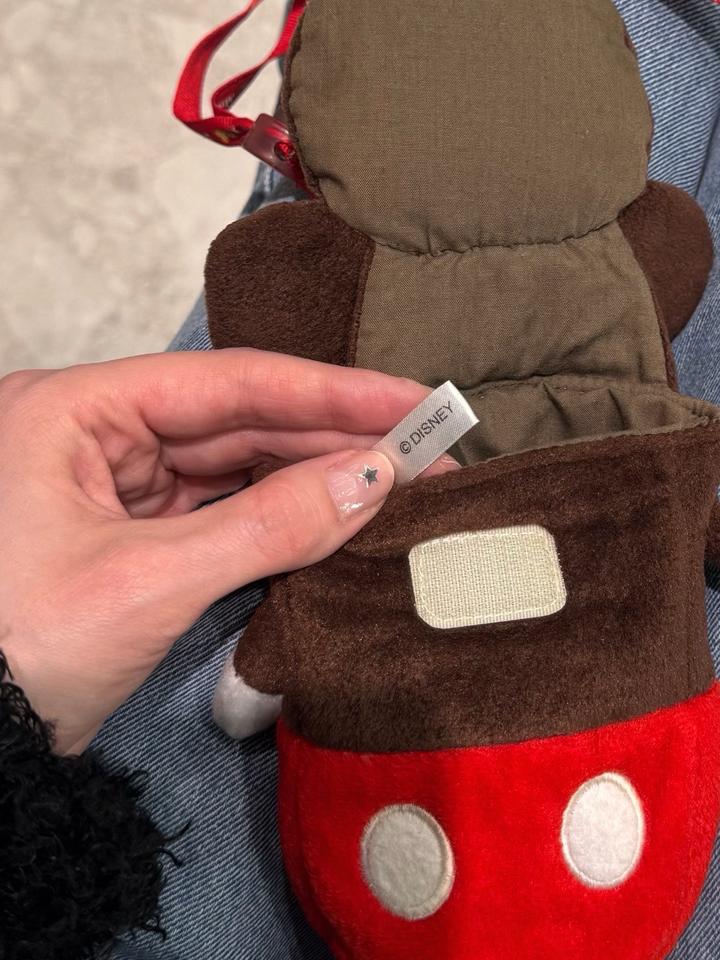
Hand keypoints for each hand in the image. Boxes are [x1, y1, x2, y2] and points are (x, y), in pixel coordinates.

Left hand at [0, 350, 454, 753]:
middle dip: (331, 437)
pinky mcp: (132, 534)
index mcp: (72, 411)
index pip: (226, 384)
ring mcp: (113, 485)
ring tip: (395, 480)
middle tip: (423, 447)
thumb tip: (372, 479)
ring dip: (312, 476)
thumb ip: (268, 526)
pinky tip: (335, 513)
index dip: (328, 392)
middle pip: (237, 422)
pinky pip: (220, 512)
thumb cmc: (11, 655)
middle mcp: (94, 434)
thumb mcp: (148, 583)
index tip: (408, 400)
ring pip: (234, 467)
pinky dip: (279, 517)